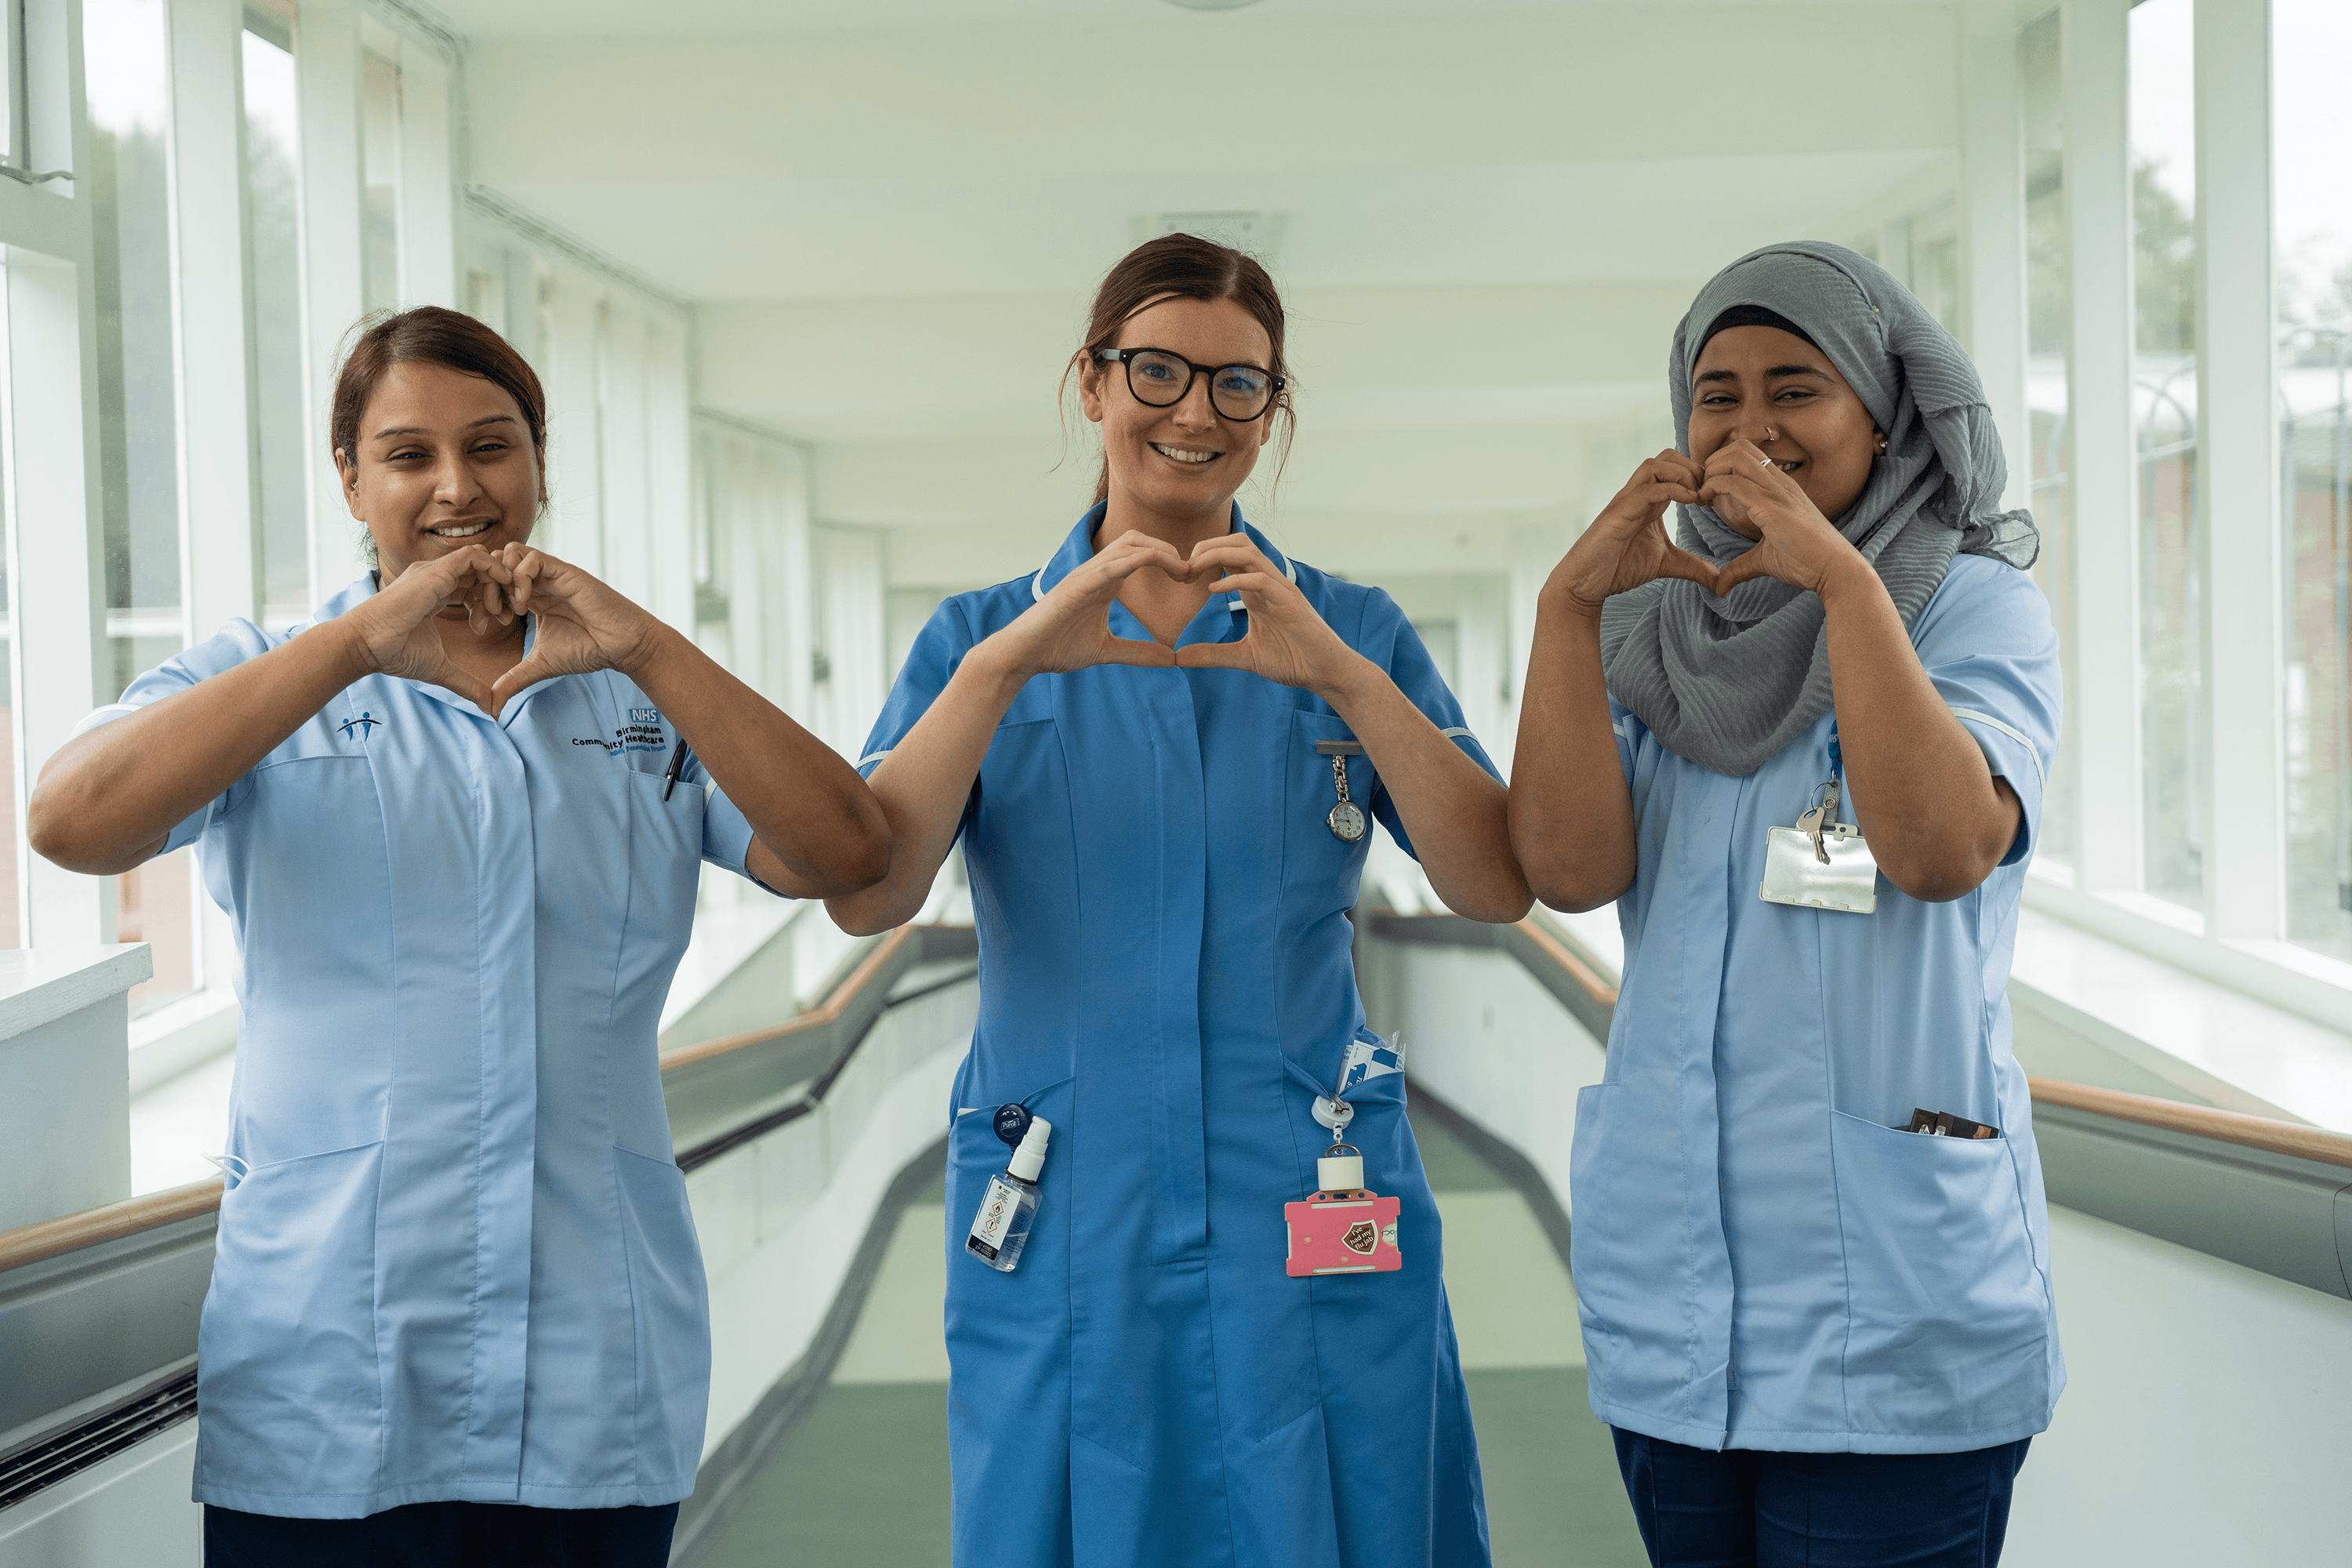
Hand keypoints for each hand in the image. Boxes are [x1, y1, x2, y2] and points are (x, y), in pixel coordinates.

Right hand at [342, 546, 509, 708]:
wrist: (368, 645)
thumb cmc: (395, 654)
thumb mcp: (442, 670)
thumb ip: (469, 684)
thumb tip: (491, 709)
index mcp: (433, 593)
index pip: (470, 585)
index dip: (490, 600)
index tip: (501, 622)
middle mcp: (434, 578)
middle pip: (478, 571)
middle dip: (500, 590)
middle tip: (510, 614)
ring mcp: (434, 571)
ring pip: (479, 561)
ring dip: (500, 580)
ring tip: (507, 607)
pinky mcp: (436, 571)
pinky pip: (473, 556)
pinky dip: (493, 568)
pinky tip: (504, 588)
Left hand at [486, 545, 665, 713]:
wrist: (622, 647)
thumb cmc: (588, 650)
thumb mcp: (541, 665)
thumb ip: (514, 679)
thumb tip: (492, 705)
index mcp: (532, 597)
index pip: (492, 583)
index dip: (480, 600)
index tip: (483, 625)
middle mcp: (539, 581)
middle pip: (496, 563)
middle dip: (485, 586)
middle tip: (493, 614)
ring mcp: (551, 574)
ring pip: (510, 553)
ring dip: (502, 579)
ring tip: (511, 607)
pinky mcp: (565, 572)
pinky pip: (532, 558)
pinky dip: (520, 578)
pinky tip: (525, 603)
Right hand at [986, 529, 1186, 676]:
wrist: (1022, 654)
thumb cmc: (1056, 648)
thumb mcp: (1106, 651)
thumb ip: (1137, 652)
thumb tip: (1170, 658)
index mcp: (1104, 581)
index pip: (1140, 552)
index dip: (1169, 560)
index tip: (1190, 580)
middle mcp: (1097, 571)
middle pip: (1139, 538)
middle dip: (1170, 549)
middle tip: (1192, 573)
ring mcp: (1088, 574)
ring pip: (1131, 543)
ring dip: (1163, 551)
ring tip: (1184, 572)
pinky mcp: (1080, 584)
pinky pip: (1116, 562)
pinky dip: (1145, 559)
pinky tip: (1165, 569)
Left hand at [1172, 534, 1359, 695]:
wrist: (1326, 672)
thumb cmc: (1293, 660)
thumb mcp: (1244, 657)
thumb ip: (1213, 654)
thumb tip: (1179, 658)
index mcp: (1257, 590)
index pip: (1231, 553)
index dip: (1204, 556)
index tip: (1183, 574)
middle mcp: (1268, 583)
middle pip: (1238, 542)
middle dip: (1207, 546)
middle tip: (1184, 567)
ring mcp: (1281, 590)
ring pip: (1248, 552)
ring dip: (1217, 554)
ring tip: (1194, 569)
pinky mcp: (1290, 603)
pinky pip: (1261, 580)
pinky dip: (1234, 580)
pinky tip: (1213, 590)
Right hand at [1543, 451, 1720, 619]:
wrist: (1584, 583)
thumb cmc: (1618, 568)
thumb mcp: (1666, 565)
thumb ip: (1693, 567)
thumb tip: (1720, 579)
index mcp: (1650, 501)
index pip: (1675, 468)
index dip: (1699, 475)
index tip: (1714, 498)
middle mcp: (1638, 494)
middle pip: (1666, 456)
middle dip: (1693, 468)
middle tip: (1709, 493)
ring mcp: (1627, 501)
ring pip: (1655, 464)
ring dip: (1683, 474)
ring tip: (1698, 496)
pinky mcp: (1619, 514)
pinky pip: (1647, 490)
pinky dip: (1673, 490)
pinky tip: (1691, 502)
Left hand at [1702, 439, 1865, 596]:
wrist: (1835, 570)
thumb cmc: (1808, 563)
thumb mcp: (1765, 561)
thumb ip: (1740, 568)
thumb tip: (1720, 586)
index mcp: (1782, 488)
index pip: (1748, 455)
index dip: (1722, 466)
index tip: (1708, 491)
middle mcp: (1780, 483)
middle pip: (1740, 447)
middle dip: (1713, 462)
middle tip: (1701, 488)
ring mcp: (1777, 492)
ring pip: (1736, 457)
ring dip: (1711, 471)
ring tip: (1702, 494)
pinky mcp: (1771, 507)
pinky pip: (1735, 483)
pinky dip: (1712, 486)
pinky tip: (1705, 502)